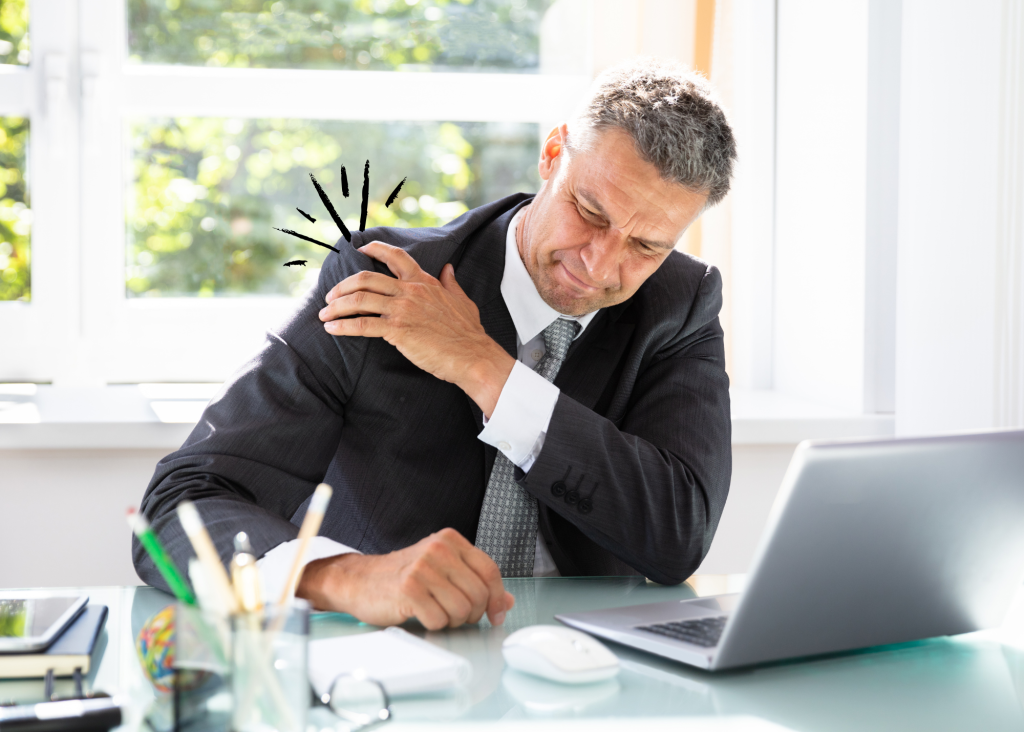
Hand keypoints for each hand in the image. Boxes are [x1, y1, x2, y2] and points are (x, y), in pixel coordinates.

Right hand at [296, 528, 514, 629]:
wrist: (360, 580)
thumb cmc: (402, 576)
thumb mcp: (442, 571)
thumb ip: (475, 581)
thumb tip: (507, 600)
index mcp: (450, 540)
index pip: (490, 570)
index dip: (497, 597)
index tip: (496, 614)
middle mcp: (438, 549)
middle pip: (479, 593)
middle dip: (472, 613)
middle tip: (457, 615)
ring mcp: (422, 567)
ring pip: (462, 609)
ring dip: (453, 620)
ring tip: (437, 612)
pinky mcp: (408, 588)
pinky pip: (439, 620)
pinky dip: (434, 624)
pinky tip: (421, 614)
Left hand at [319, 241, 514, 417]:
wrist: (472, 355)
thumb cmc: (468, 332)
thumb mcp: (461, 300)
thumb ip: (451, 283)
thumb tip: (447, 268)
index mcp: (424, 282)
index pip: (396, 257)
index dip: (375, 249)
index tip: (359, 249)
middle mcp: (410, 291)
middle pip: (367, 278)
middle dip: (342, 286)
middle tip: (331, 295)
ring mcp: (403, 310)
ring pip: (360, 299)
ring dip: (336, 306)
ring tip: (324, 314)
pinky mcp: (397, 330)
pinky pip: (362, 325)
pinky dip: (343, 326)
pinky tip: (332, 329)